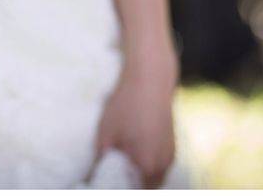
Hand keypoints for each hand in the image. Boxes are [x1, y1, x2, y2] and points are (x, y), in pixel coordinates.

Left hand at [95, 55, 176, 187]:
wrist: (150, 78)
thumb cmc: (126, 104)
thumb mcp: (105, 133)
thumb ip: (100, 161)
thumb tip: (90, 177)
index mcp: (147, 166)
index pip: (132, 191)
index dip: (118, 188)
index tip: (104, 180)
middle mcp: (163, 165)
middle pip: (145, 188)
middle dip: (130, 184)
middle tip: (111, 175)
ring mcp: (170, 155)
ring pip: (154, 178)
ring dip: (139, 176)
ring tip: (121, 165)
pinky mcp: (172, 144)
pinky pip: (159, 165)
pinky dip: (147, 165)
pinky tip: (134, 152)